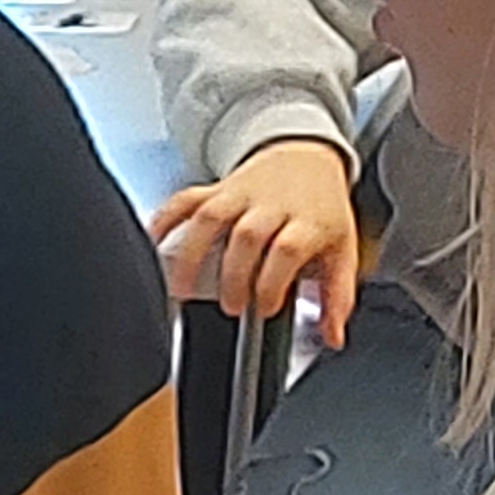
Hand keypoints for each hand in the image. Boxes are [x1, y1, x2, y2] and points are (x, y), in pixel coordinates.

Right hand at [148, 137, 361, 342]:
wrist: (307, 158)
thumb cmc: (321, 210)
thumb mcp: (341, 250)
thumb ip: (337, 296)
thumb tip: (333, 336)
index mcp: (306, 221)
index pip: (287, 248)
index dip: (272, 281)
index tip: (266, 307)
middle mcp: (272, 205)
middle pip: (246, 235)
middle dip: (234, 275)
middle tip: (231, 306)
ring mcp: (241, 194)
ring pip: (211, 217)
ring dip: (192, 254)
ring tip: (181, 289)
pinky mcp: (217, 188)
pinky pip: (186, 199)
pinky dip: (165, 220)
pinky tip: (153, 243)